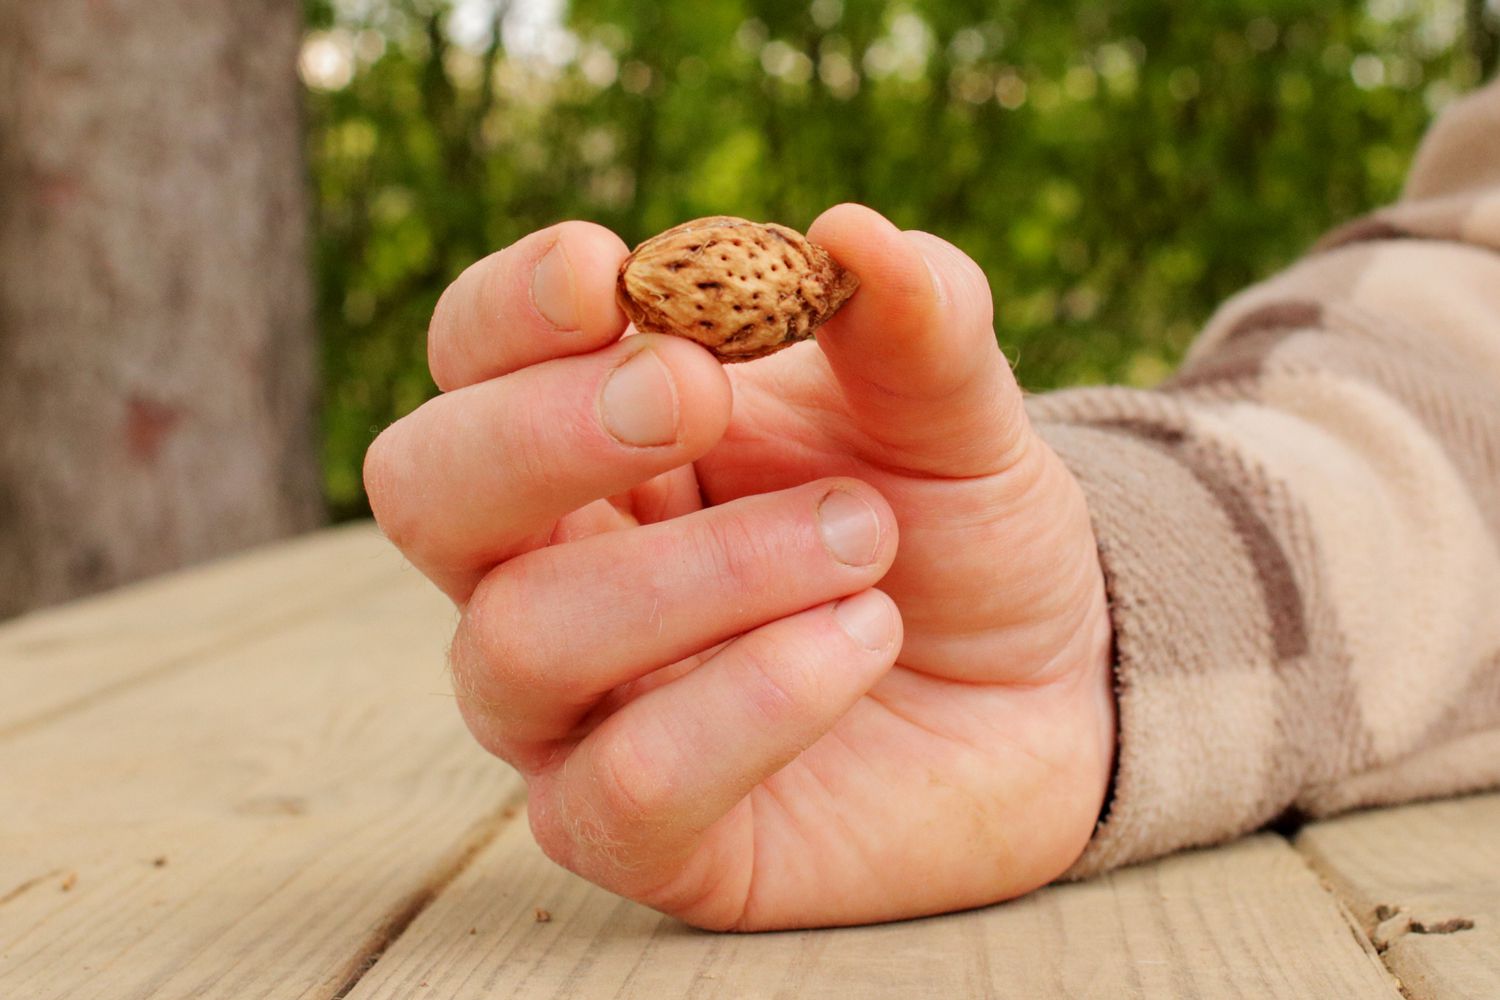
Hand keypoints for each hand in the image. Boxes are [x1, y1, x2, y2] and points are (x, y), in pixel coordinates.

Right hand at [364, 204, 1114, 929]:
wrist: (1046, 693)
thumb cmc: (957, 532)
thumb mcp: (951, 412)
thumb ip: (911, 321)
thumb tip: (850, 231)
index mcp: (593, 440)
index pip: (471, 357)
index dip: (507, 310)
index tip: (604, 272)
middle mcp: (547, 572)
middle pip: (424, 490)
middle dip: (545, 433)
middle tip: (696, 395)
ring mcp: (578, 715)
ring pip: (520, 639)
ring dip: (700, 571)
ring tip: (865, 539)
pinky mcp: (640, 837)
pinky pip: (626, 787)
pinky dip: (748, 702)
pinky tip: (860, 645)